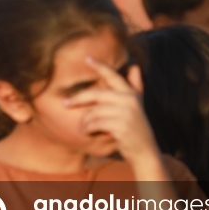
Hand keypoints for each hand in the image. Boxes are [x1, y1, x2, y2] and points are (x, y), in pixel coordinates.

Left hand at [65, 58, 162, 173]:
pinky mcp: (121, 125)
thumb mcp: (137, 106)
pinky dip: (88, 129)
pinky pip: (95, 124)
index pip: (113, 76)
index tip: (86, 58)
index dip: (100, 66)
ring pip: (93, 111)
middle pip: (95, 94)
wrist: (144, 151)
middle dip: (77, 98)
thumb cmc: (135, 128)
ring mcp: (126, 112)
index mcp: (131, 93)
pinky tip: (89, 133)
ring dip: (84, 121)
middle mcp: (129, 100)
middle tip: (64, 103)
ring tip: (84, 128)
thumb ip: (135, 87)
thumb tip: (135, 66)